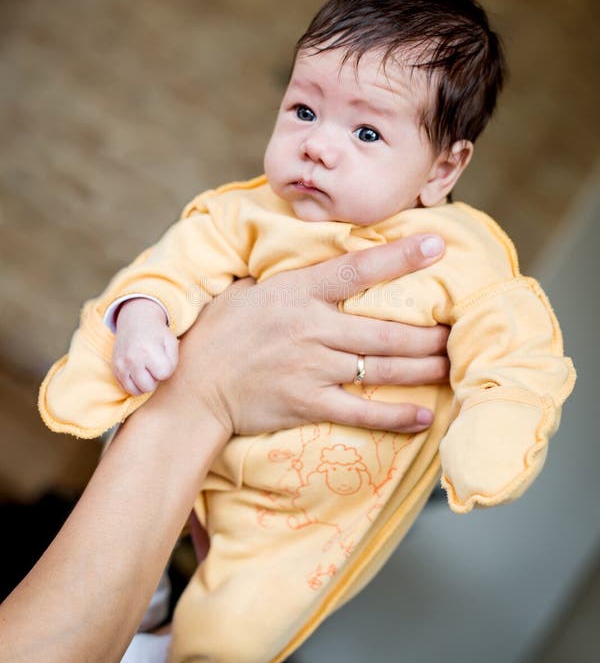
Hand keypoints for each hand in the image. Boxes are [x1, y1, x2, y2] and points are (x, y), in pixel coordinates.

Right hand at [112, 298, 178, 394]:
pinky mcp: (114, 369)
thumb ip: (172, 362)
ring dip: (144, 383)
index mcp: (148, 350)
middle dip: (155, 378)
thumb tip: (162, 377)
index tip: (163, 358)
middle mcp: (132, 359)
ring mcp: (121, 365)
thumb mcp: (171, 342)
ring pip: (136, 391)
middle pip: (149, 386)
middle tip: (154, 364)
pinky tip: (138, 371)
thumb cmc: (156, 334)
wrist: (135, 321)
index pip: (164, 374)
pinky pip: (126, 388)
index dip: (167, 368)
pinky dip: (134, 384)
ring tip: (146, 369)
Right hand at [158, 234, 447, 436]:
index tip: (438, 245)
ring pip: (381, 369)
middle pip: (386, 331)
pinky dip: (396, 416)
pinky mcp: (307, 403)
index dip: (401, 257)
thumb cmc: (216, 334)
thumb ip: (286, 279)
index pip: (357, 269)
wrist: (191, 388)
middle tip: (458, 331)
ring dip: (423, 368)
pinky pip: (361, 411)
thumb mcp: (246, 290)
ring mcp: (310, 368)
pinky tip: (424, 415)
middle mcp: (310, 328)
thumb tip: (315, 263)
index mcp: (297, 292)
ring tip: (452, 364)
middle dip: (429, 333)